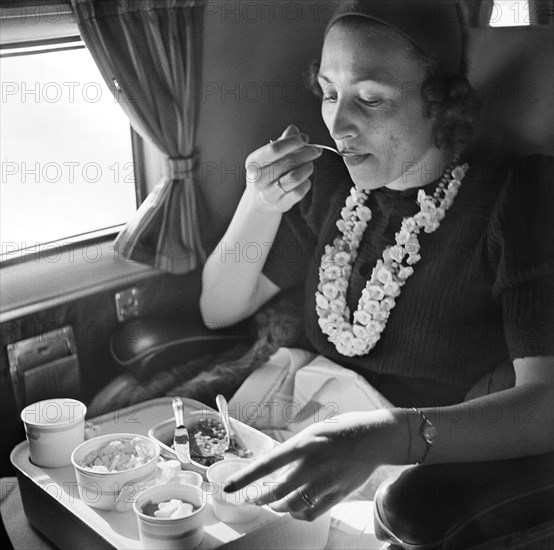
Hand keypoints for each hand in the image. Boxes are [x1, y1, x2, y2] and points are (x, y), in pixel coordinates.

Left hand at [223, 410, 406, 520]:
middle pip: (276, 493)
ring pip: (291, 507)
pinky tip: (294, 508)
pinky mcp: (337, 495)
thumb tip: (273, 466)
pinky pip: (310, 513)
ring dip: (277, 506)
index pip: (266, 465)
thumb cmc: (340, 430)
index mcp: (303, 445)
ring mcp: (325, 483)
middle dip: (259, 498)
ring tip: (273, 501)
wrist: (373, 437)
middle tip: (251, 498)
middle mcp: (311, 466)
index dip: (245, 478)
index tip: (229, 488)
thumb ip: (293, 450)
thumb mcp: (311, 432)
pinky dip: (297, 514)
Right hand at [244, 124, 321, 211]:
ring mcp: (268, 193)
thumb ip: (282, 142)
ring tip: (310, 164)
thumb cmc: (267, 174)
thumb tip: (293, 129)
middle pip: (287, 162)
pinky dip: (306, 183)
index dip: (292, 142)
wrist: (259, 202)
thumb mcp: (269, 157)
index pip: (274, 149)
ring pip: (294, 177)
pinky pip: (298, 192)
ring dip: (307, 168)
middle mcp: (258, 179)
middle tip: (316, 150)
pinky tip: (305, 180)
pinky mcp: (280, 204)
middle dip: (306, 153)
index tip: (305, 138)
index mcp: (253, 162)